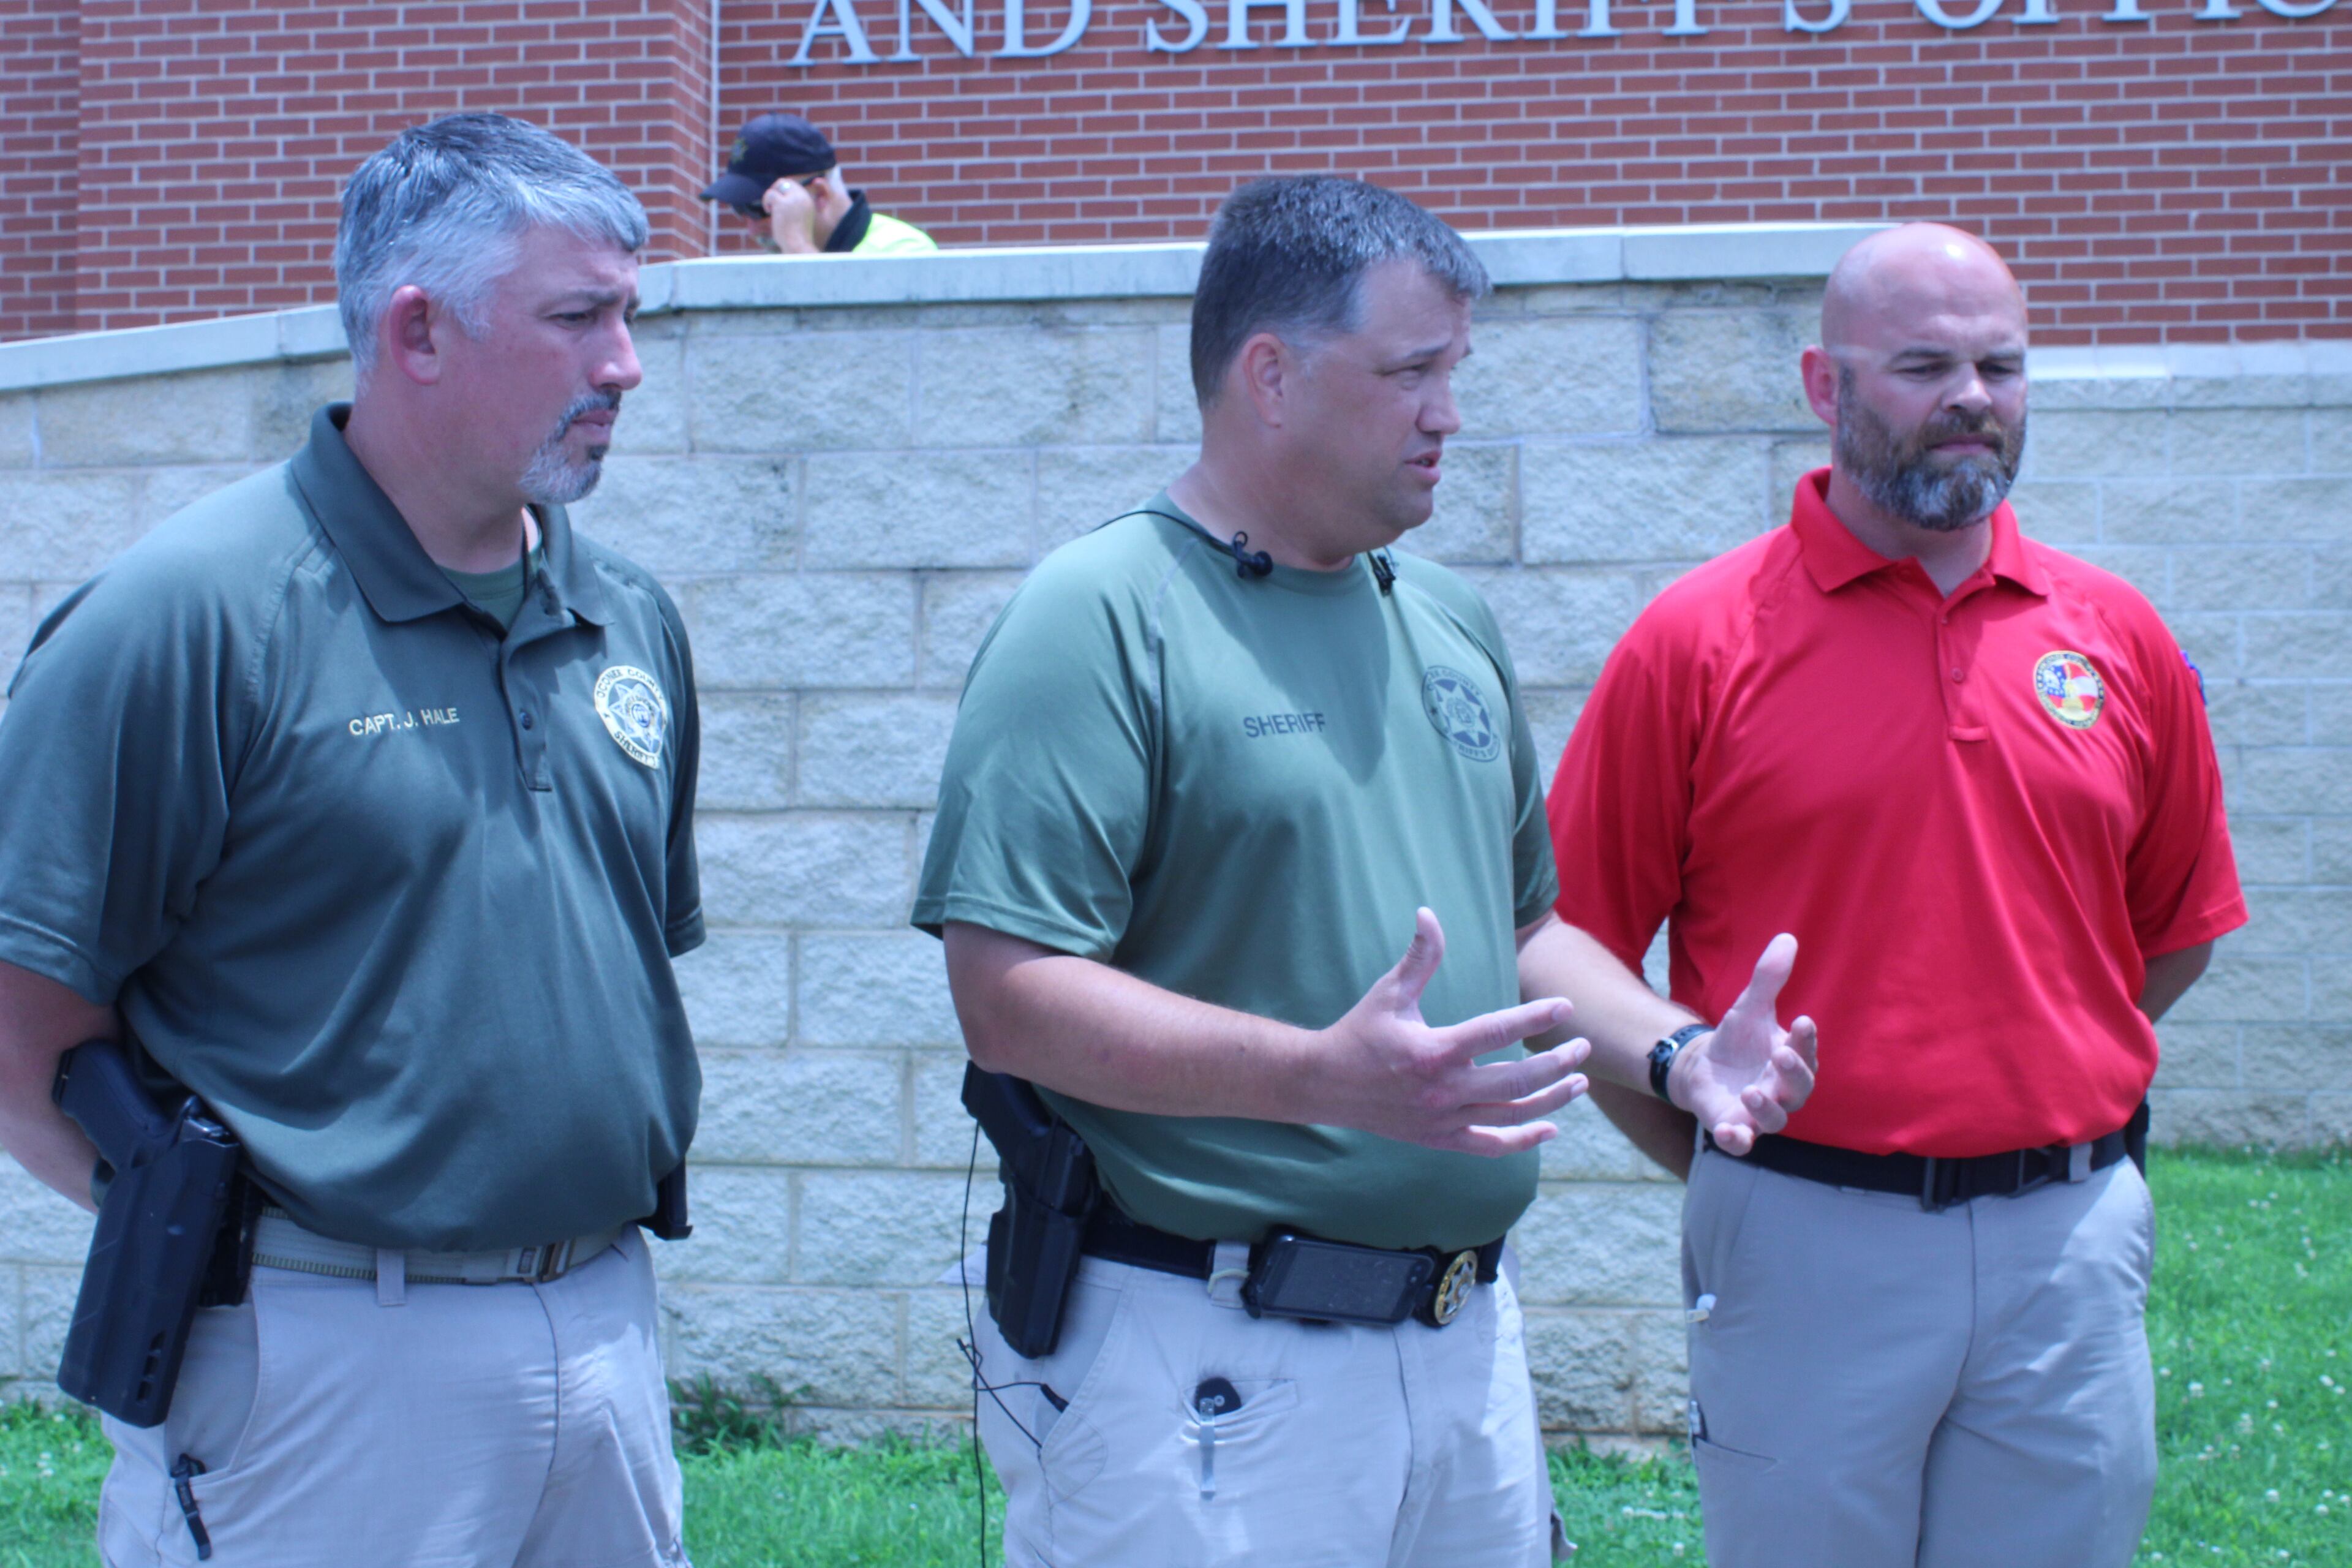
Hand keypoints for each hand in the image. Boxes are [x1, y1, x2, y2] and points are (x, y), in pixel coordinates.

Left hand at [761, 177, 820, 254]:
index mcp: (807, 200)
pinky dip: (766, 201)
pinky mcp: (782, 203)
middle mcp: (802, 197)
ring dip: (771, 195)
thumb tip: (778, 199)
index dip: (784, 191)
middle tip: (771, 202)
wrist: (798, 245)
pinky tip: (768, 211)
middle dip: (776, 189)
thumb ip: (793, 207)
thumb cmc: (797, 237)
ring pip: (779, 184)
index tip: (778, 202)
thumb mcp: (800, 218)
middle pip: (787, 181)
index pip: (794, 186)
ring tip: (770, 209)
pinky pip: (770, 194)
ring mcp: (792, 199)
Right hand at [1315, 908, 1588, 1157]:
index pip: (1496, 1032)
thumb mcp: (1388, 992)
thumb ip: (1419, 957)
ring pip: (1512, 1114)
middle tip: (1583, 1047)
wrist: (1325, 1085)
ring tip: (1581, 1082)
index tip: (1566, 1007)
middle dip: (1557, 1063)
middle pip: (1517, 1080)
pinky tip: (1550, 1129)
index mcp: (1434, 1051)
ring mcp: (1445, 1119)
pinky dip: (1523, 1140)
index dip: (1534, 1018)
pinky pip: (1491, 1146)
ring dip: (1553, 1100)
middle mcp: (1444, 1090)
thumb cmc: (1359, 1033)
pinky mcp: (1441, 1139)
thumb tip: (1429, 913)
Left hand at [1665, 933, 1817, 1155]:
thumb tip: (1787, 937)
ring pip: (1775, 1119)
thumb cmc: (1736, 1040)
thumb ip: (1768, 978)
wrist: (1701, 1067)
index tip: (1800, 1020)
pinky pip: (1741, 1142)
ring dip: (1766, 1108)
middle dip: (1793, 1074)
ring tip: (1751, 1092)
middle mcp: (1782, 1090)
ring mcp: (1759, 1113)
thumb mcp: (1747, 1006)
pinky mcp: (1735, 1128)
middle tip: (1780, 1055)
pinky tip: (1728, 1131)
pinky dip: (1737, 1140)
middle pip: (1799, 1089)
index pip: (1806, 1051)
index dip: (1805, 1039)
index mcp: (1791, 1059)